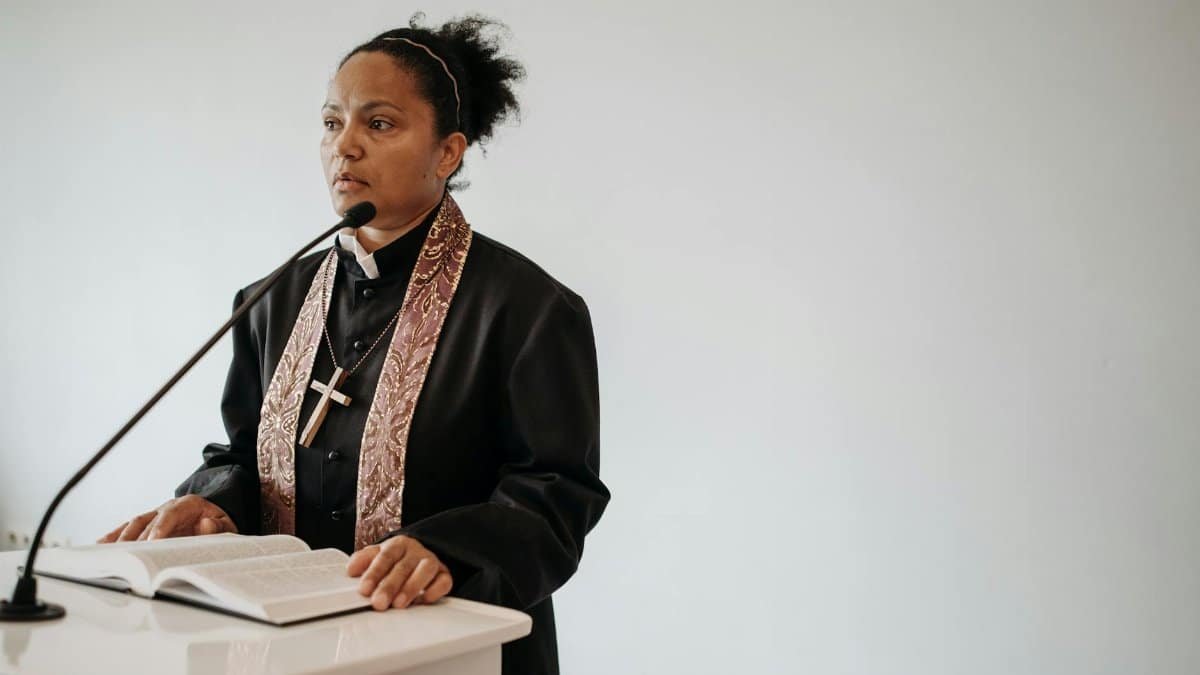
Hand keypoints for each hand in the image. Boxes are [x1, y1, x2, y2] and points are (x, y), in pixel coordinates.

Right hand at [96, 495, 236, 542]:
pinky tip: (99, 547)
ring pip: (133, 525)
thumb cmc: (220, 520)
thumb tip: (205, 525)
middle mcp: (165, 508)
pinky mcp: (146, 525)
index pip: (169, 515)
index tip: (152, 543)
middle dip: (136, 540)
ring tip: (108, 555)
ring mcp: (154, 516)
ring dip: (120, 540)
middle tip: (129, 559)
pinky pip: (127, 529)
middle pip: (146, 522)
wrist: (215, 512)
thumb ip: (218, 526)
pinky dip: (113, 537)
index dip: (159, 528)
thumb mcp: (227, 523)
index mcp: (186, 505)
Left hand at [346, 535, 453, 610]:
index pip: (385, 556)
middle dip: (390, 586)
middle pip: (403, 566)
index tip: (364, 589)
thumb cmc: (395, 561)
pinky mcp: (444, 574)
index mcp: (397, 544)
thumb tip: (351, 569)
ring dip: (411, 588)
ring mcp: (431, 561)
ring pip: (425, 570)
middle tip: (379, 603)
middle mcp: (415, 551)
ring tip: (399, 604)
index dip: (374, 573)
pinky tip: (424, 600)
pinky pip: (444, 580)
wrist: (419, 557)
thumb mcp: (377, 556)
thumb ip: (363, 561)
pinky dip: (435, 590)